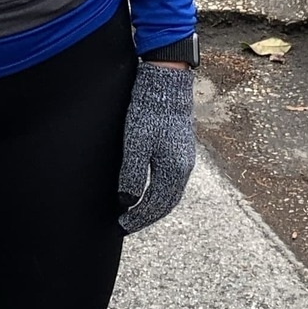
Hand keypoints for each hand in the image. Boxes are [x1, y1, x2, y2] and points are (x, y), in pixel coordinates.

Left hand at [117, 60, 196, 233]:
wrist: (167, 82)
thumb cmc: (149, 111)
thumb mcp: (135, 144)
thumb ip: (131, 175)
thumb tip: (127, 202)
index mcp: (174, 170)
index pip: (156, 205)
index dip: (138, 219)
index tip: (122, 226)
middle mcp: (184, 167)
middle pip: (166, 202)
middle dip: (147, 216)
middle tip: (127, 224)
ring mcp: (185, 157)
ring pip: (171, 192)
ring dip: (155, 205)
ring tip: (137, 211)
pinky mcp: (182, 147)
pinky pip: (173, 179)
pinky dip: (161, 191)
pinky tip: (149, 188)